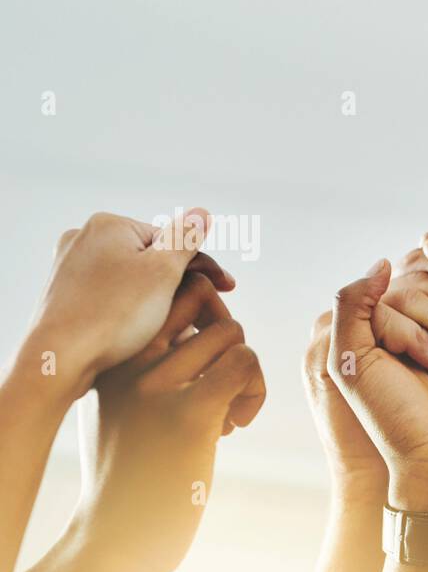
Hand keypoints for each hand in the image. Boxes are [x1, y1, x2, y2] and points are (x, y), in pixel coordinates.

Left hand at [29, 208, 234, 395]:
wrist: (58, 358)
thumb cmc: (114, 314)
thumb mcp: (163, 272)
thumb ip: (186, 238)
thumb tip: (202, 212)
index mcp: (109, 224)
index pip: (172, 240)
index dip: (202, 266)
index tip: (227, 291)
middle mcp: (84, 237)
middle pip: (151, 257)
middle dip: (179, 282)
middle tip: (207, 310)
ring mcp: (70, 265)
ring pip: (132, 278)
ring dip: (158, 297)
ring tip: (176, 325)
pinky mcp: (64, 293)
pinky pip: (111, 294)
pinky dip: (131, 308)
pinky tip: (142, 329)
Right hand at [75, 272, 264, 571]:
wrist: (115, 538)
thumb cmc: (128, 477)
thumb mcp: (121, 409)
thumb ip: (147, 366)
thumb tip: (194, 325)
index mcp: (112, 357)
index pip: (170, 292)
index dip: (208, 311)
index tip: (214, 355)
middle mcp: (128, 362)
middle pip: (208, 307)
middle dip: (231, 343)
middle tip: (224, 388)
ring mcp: (157, 386)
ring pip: (233, 335)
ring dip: (247, 373)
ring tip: (229, 415)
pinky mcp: (189, 414)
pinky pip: (245, 364)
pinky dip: (255, 391)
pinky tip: (235, 425)